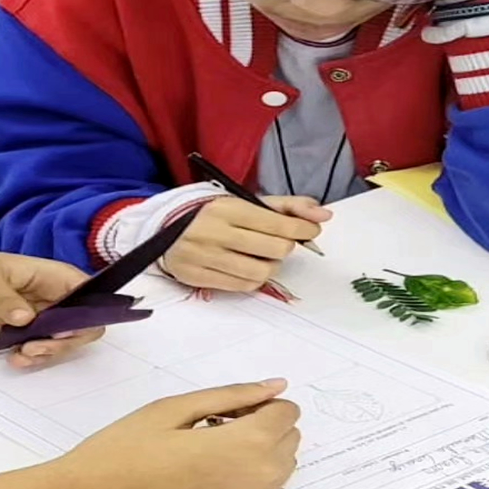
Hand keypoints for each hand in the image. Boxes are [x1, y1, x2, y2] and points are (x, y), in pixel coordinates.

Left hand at [0, 245, 103, 368]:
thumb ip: (5, 299)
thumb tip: (27, 319)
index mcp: (49, 274)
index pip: (86, 292)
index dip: (86, 313)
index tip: (64, 331)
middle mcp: (49, 295)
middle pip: (77, 323)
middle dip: (63, 341)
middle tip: (36, 348)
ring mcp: (35, 315)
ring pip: (58, 339)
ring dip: (46, 352)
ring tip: (22, 356)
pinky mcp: (18, 331)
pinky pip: (36, 347)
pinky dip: (31, 357)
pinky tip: (15, 359)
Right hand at [53, 380, 301, 488]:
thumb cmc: (127, 447)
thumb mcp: (178, 407)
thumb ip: (233, 395)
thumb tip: (275, 386)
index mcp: (246, 446)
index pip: (287, 413)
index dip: (259, 402)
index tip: (224, 405)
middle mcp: (257, 479)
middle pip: (290, 439)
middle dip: (263, 423)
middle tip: (214, 421)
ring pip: (280, 466)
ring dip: (259, 449)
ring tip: (209, 444)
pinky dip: (248, 473)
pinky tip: (207, 469)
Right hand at [160, 197, 331, 291]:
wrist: (164, 230)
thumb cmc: (214, 215)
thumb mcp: (247, 202)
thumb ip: (287, 206)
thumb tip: (324, 215)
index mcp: (228, 208)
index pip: (279, 224)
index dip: (303, 228)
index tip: (310, 230)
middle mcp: (215, 232)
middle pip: (276, 250)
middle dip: (285, 247)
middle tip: (278, 242)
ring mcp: (205, 257)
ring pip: (262, 272)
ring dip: (271, 266)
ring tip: (263, 257)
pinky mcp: (197, 276)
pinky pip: (242, 286)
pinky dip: (253, 279)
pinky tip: (247, 267)